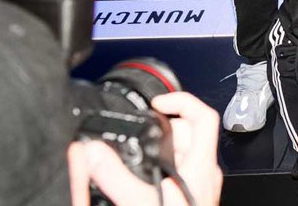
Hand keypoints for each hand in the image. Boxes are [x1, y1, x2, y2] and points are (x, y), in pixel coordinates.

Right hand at [68, 91, 222, 205]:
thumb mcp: (137, 201)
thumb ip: (114, 176)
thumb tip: (92, 152)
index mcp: (200, 166)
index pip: (204, 117)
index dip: (182, 101)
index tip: (158, 102)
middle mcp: (205, 174)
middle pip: (191, 133)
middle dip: (163, 128)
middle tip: (140, 132)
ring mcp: (201, 187)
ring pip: (184, 154)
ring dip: (161, 150)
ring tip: (137, 156)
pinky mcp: (193, 199)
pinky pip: (180, 172)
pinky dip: (161, 168)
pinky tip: (142, 179)